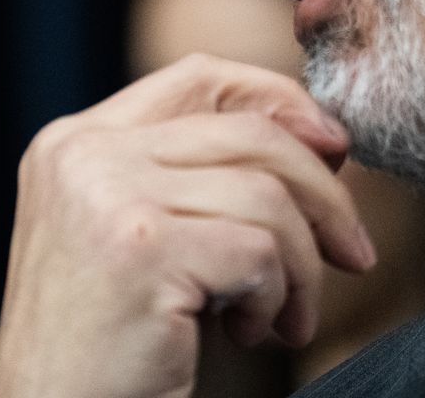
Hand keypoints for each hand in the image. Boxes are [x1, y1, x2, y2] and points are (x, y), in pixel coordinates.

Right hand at [0, 54, 376, 397]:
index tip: (333, 152)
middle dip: (323, 194)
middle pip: (250, 130)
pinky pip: (260, 252)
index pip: (199, 77)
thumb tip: (319, 142)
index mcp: (73, 143)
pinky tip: (249, 333)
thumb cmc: (103, 346)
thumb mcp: (134, 239)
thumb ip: (194, 182)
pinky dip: (277, 299)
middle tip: (351, 254)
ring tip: (282, 318)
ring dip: (302, 266)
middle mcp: (84, 154)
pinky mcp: (142, 248)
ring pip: (267, 194)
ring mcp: (108, 194)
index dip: (281, 103)